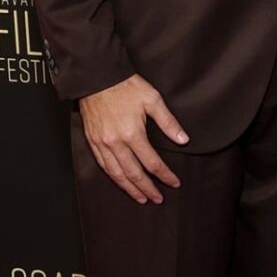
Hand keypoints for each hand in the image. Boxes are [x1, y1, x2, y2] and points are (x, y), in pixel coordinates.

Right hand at [79, 74, 187, 203]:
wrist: (97, 77)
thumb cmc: (125, 86)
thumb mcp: (153, 100)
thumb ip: (168, 122)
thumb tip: (183, 139)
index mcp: (132, 134)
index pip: (152, 163)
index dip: (165, 175)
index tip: (174, 183)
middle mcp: (116, 143)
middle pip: (134, 173)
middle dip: (147, 188)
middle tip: (158, 199)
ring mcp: (102, 143)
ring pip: (116, 174)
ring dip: (129, 188)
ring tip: (141, 197)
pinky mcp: (93, 141)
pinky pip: (103, 165)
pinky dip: (113, 177)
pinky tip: (120, 181)